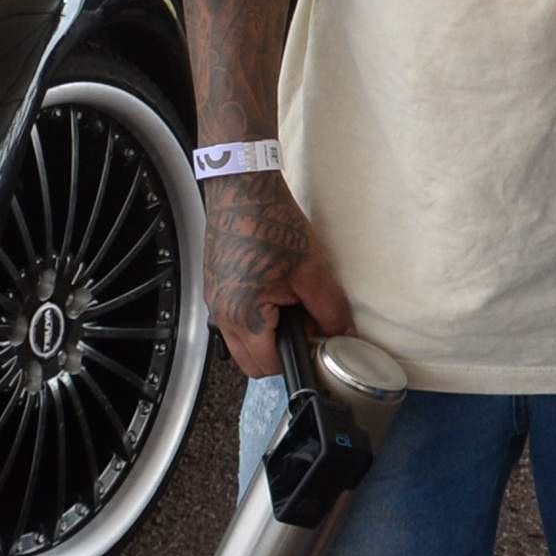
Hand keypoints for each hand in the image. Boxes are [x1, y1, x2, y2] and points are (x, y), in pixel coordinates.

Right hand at [203, 171, 351, 379]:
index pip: (271, 366)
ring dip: (265, 336)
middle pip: (251, 363)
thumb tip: (341, 334)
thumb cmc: (270, 222)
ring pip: (241, 342)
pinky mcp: (214, 286)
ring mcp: (214, 301)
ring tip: (288, 305)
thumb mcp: (312, 270)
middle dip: (279, 354)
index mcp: (244, 317)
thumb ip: (330, 311)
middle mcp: (222, 314)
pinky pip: (233, 319)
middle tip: (303, 327)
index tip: (314, 341)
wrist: (242, 188)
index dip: (298, 358)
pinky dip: (253, 317)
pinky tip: (272, 291)